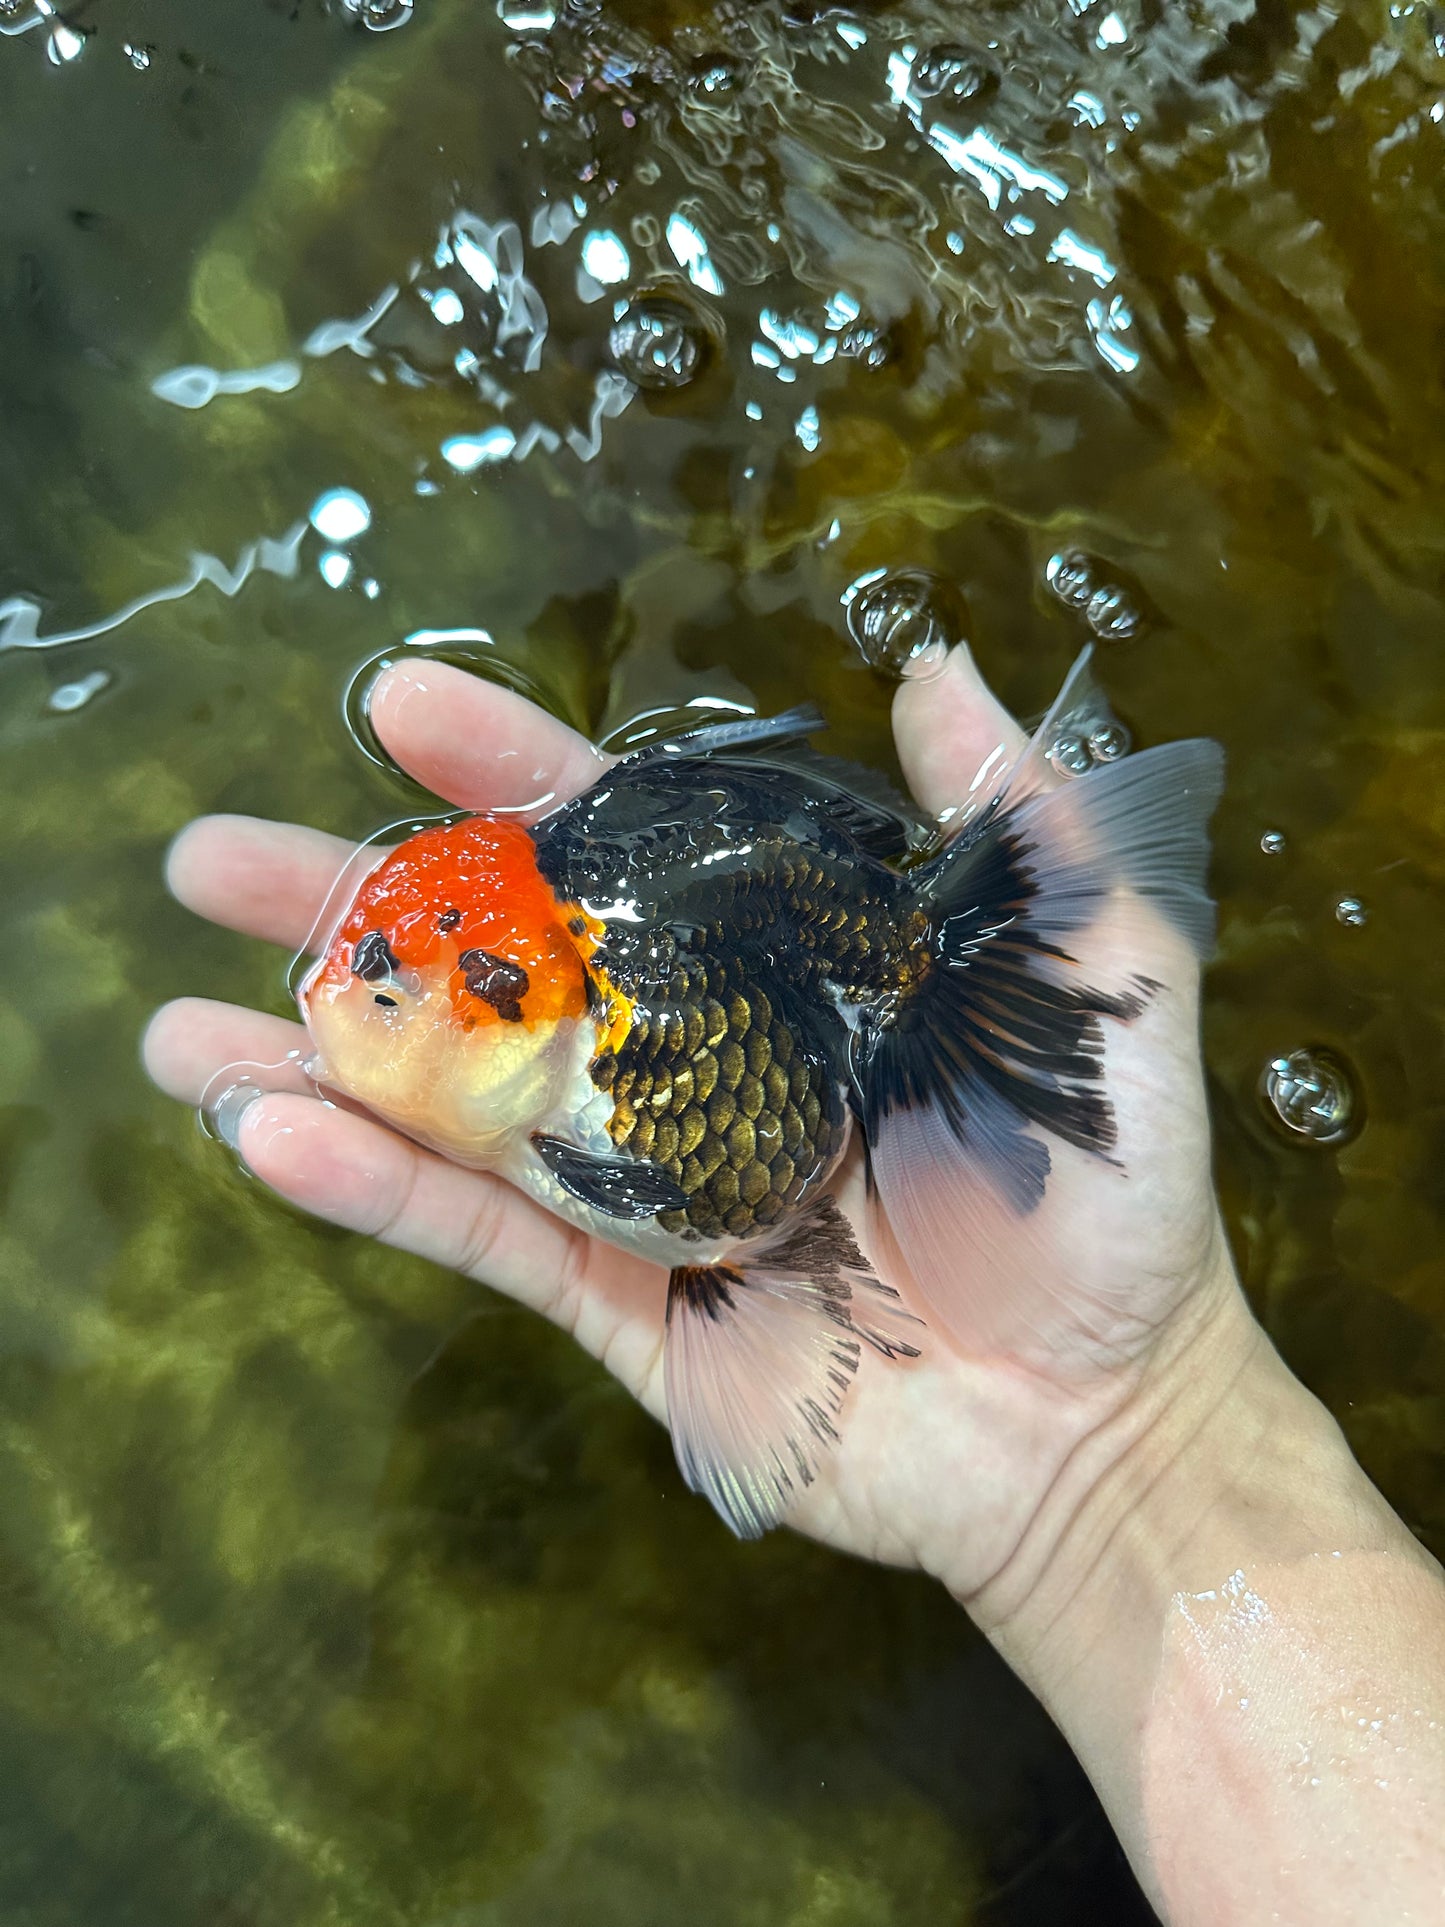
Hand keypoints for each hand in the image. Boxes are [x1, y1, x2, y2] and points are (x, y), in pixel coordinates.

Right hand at [144, 645, 1240, 1600]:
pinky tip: (272, 1144)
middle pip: (501, 967)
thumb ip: (1020, 826)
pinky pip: (490, 1241)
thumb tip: (938, 662)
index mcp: (784, 969)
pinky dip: (382, 1195)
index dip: (514, 775)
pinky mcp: (629, 1304)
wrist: (1108, 1419)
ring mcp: (648, 1184)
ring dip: (317, 1062)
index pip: (627, 847)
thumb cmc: (1113, 1195)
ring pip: (459, 1107)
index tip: (400, 707)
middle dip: (358, 911)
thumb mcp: (1102, 978)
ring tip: (177, 1026)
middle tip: (213, 861)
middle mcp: (694, 1059)